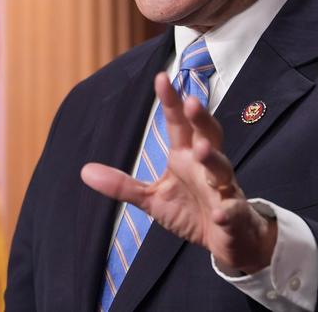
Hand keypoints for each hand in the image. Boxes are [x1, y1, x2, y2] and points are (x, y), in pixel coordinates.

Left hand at [81, 72, 276, 273]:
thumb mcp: (152, 198)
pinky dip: (228, 210)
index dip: (171, 102)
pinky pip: (232, 210)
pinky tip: (220, 212)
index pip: (178, 123)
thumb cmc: (190, 210)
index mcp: (185, 156)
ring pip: (221, 167)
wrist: (227, 238)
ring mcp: (223, 189)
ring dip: (213, 158)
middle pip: (208, 134)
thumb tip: (84, 171)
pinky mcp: (234, 215)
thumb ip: (122, 185)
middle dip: (201, 118)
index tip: (161, 78)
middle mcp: (206, 166)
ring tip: (201, 149)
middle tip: (191, 102)